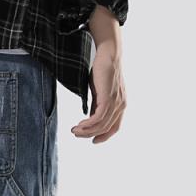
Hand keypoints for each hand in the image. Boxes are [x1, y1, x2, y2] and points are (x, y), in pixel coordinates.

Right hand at [71, 6, 126, 144]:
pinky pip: (98, 118)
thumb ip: (96, 105)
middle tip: (76, 134)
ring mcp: (116, 102)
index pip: (115, 127)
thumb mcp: (99, 92)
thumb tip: (89, 117)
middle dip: (89, 135)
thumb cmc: (102, 70)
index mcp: (121, 105)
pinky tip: (79, 124)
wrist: (108, 54)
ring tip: (74, 130)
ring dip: (86, 131)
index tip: (92, 141)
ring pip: (101, 125)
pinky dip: (88, 124)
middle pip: (106, 129)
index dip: (104, 136)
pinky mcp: (109, 98)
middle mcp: (121, 106)